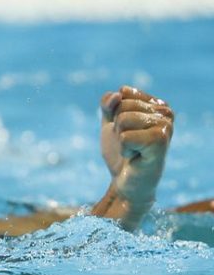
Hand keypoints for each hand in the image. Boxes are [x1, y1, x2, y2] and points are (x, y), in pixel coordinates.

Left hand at [100, 86, 173, 206]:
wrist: (125, 181)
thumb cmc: (120, 151)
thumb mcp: (108, 121)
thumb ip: (108, 103)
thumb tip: (118, 94)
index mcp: (157, 104)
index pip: (122, 93)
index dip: (114, 113)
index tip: (126, 130)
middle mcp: (166, 112)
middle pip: (122, 105)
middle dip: (117, 127)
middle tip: (130, 143)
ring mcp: (166, 126)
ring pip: (123, 119)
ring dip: (121, 138)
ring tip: (134, 149)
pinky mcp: (161, 141)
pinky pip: (125, 136)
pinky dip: (124, 149)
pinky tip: (136, 157)